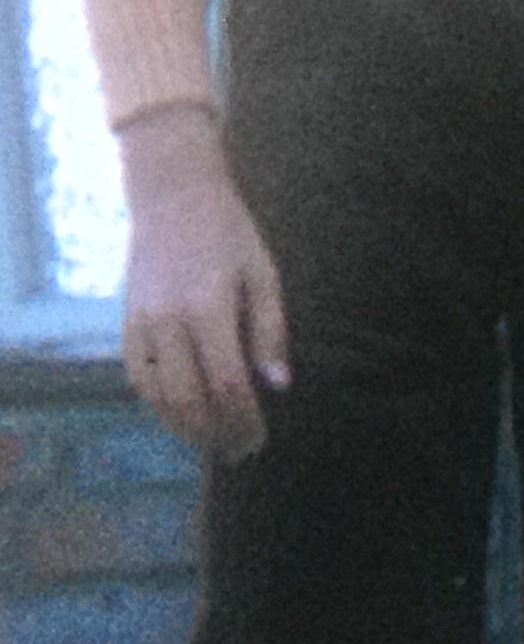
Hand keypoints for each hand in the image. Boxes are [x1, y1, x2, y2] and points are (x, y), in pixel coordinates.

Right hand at [117, 105, 288, 460]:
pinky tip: (182, 414)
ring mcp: (140, 322)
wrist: (172, 194)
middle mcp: (167, 319)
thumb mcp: (263, 273)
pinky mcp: (125, 322)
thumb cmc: (228, 232)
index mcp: (208, 307)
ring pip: (157, 396)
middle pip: (189, 399)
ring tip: (213, 440)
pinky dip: (158, 404)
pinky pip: (136, 377)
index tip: (259, 439)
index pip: (227, 385)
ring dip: (185, 427)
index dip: (244, 420)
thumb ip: (270, 331)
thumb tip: (278, 386)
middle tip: (240, 450)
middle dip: (217, 433)